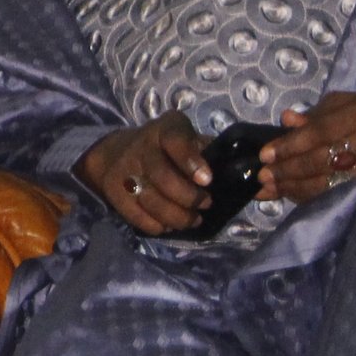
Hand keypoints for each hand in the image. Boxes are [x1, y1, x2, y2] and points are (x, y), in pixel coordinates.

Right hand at [74, 111, 212, 235]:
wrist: (115, 152)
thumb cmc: (165, 148)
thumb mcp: (186, 139)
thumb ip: (209, 154)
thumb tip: (242, 178)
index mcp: (165, 130)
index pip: (176, 141)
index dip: (190, 161)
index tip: (207, 180)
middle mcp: (141, 146)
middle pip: (163, 177)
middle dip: (189, 198)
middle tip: (205, 205)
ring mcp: (124, 169)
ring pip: (151, 200)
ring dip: (177, 217)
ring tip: (192, 220)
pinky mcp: (113, 190)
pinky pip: (136, 215)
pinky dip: (156, 225)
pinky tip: (168, 224)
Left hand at [257, 92, 355, 203]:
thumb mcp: (345, 103)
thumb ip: (315, 114)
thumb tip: (286, 120)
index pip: (321, 132)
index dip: (291, 145)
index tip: (265, 154)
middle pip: (323, 160)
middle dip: (288, 170)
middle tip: (263, 175)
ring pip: (329, 183)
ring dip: (295, 188)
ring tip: (269, 189)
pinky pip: (337, 195)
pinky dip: (311, 196)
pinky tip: (290, 196)